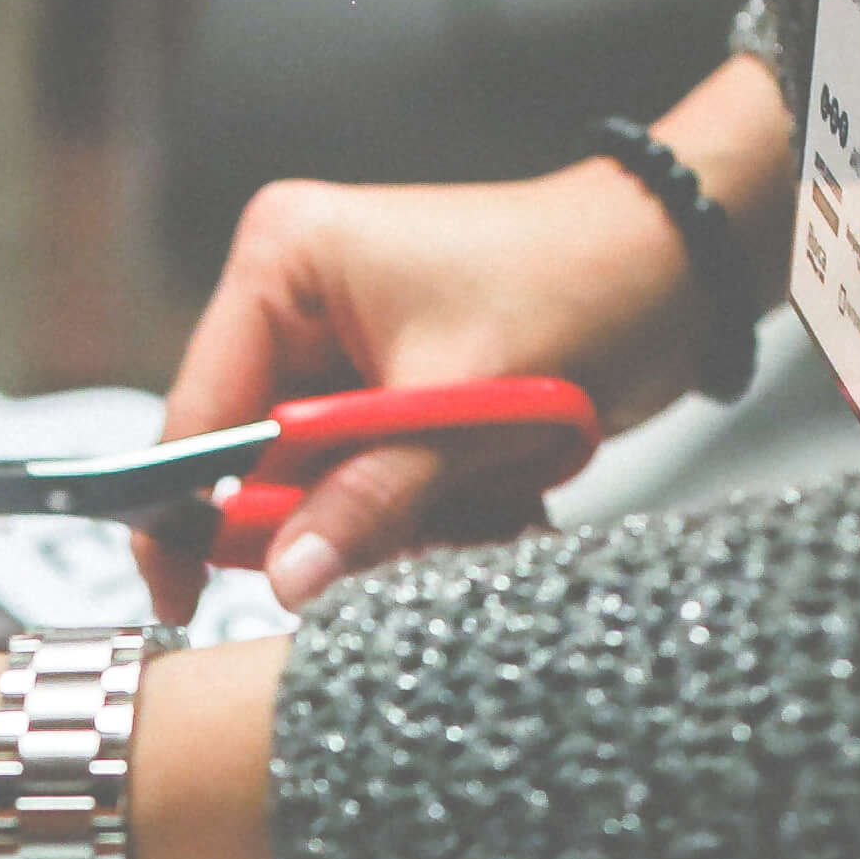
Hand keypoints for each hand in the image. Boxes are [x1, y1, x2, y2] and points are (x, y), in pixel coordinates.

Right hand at [152, 49, 794, 613]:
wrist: (679, 269)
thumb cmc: (578, 285)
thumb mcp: (462, 407)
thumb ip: (368, 499)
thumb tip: (286, 578)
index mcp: (284, 264)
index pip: (198, 412)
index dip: (185, 511)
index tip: (180, 594)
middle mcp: (298, 298)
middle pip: (257, 458)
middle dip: (332, 515)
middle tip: (407, 531)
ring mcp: (341, 345)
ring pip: (321, 484)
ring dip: (395, 517)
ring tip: (480, 495)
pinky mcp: (388, 387)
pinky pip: (371, 482)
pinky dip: (426, 506)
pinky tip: (492, 489)